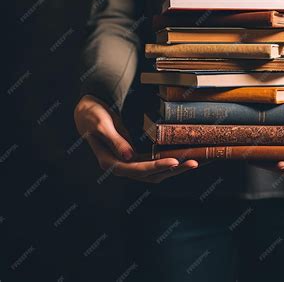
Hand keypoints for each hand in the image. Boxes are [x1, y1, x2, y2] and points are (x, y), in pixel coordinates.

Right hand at [74, 95, 198, 182]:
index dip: (157, 166)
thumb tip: (128, 157)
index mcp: (110, 161)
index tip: (174, 161)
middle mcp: (121, 165)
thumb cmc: (92, 116)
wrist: (86, 111)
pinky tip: (180, 157)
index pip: (138, 169)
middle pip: (150, 175)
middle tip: (193, 163)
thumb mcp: (102, 124)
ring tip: (193, 162)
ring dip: (173, 169)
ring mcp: (128, 162)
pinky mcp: (134, 156)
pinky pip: (153, 163)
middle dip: (173, 170)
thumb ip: (115, 140)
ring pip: (154, 172)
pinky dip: (167, 161)